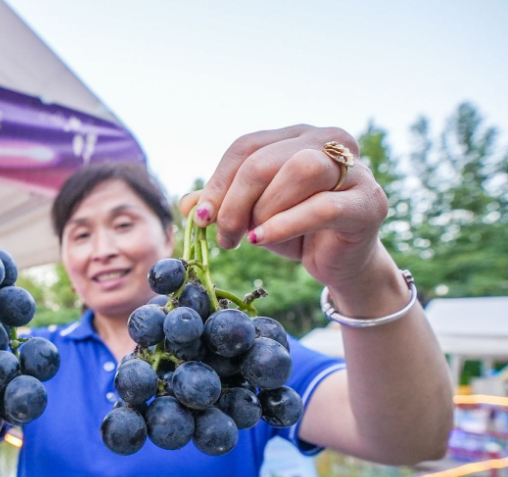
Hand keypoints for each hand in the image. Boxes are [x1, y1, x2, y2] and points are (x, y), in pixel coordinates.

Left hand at [178, 125, 389, 292]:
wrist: (340, 262)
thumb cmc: (295, 230)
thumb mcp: (252, 214)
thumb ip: (222, 204)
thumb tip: (185, 203)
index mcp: (296, 136)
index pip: (246, 147)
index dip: (218, 183)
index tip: (201, 217)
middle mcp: (329, 141)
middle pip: (266, 159)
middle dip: (235, 202)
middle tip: (225, 237)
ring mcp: (355, 169)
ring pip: (300, 171)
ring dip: (265, 209)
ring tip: (253, 237)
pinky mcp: (369, 202)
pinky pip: (323, 206)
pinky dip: (286, 224)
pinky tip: (263, 239)